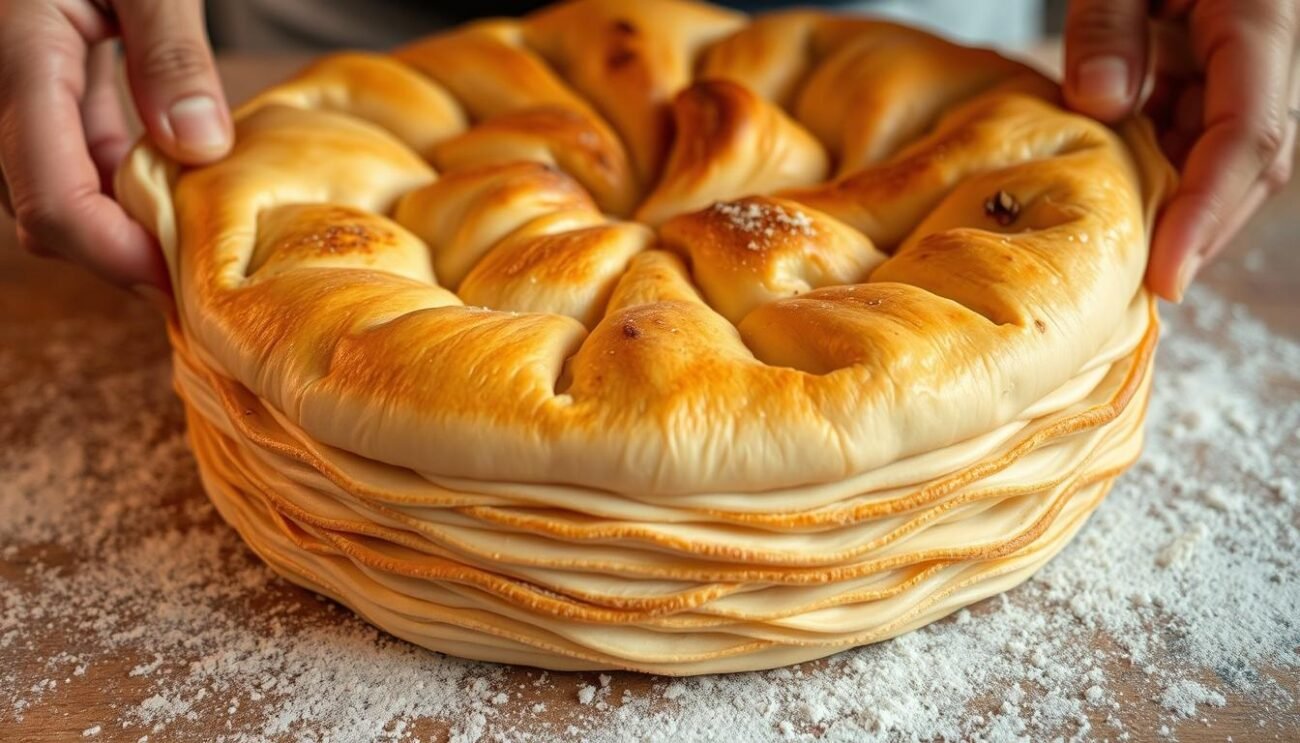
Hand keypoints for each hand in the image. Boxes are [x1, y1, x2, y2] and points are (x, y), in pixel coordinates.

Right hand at [0, 0, 231, 291]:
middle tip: (202, 269)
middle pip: (46, 206)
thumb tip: (198, 148)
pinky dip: (119, 173)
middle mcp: (0, 79)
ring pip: (56, 182)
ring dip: (123, 216)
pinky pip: (69, 146)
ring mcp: (14, 81)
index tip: (180, 280)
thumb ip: (168, 49)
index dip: (111, 254)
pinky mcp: (36, 77)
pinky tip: (175, 176)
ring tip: (197, 232)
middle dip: (119, 248)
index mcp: (16, 52)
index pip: (48, 196)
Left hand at [1062, 0, 1298, 301]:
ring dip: (1177, 191)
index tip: (1167, 275)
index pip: (1250, 136)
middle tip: (1140, 281)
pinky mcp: (1227, 58)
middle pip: (1253, 159)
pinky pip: (1203, 122)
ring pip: (1229, 149)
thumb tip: (1102, 106)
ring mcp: (1253, 55)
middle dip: (1199, 222)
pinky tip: (1123, 172)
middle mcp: (1272, 45)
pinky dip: (1162, 154)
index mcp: (1262, 16)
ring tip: (1123, 232)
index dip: (1208, 213)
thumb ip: (1110, 24)